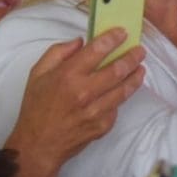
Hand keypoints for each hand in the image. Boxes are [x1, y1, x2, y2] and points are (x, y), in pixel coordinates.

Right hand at [8, 30, 146, 169]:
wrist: (38, 144)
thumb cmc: (36, 107)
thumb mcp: (37, 74)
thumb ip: (58, 52)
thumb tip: (80, 41)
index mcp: (67, 76)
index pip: (97, 50)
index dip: (113, 39)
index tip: (122, 32)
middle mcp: (84, 92)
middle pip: (118, 69)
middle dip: (132, 57)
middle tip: (139, 50)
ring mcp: (96, 111)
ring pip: (124, 89)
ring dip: (135, 76)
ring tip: (140, 68)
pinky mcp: (102, 126)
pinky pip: (116, 107)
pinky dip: (121, 97)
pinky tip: (123, 90)